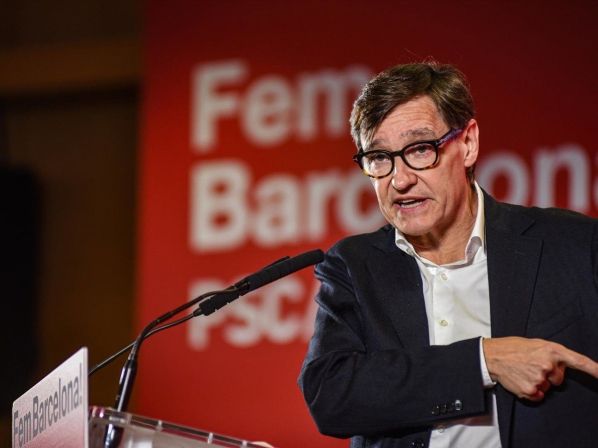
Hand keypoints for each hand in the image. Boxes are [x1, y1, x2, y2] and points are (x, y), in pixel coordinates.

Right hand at [482, 337, 597, 400]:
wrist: (492, 356)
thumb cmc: (512, 348)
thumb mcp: (535, 344)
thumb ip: (552, 354)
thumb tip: (560, 367)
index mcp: (552, 350)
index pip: (579, 361)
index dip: (595, 369)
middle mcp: (548, 364)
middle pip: (559, 378)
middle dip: (549, 374)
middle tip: (531, 365)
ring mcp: (540, 378)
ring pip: (547, 386)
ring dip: (537, 381)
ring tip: (523, 370)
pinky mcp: (531, 390)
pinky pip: (538, 395)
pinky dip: (531, 390)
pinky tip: (521, 379)